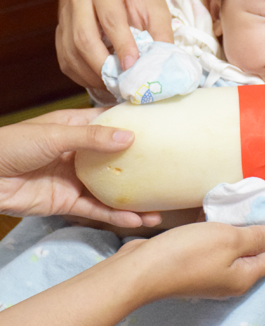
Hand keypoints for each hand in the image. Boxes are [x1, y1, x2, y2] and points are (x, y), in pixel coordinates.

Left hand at [0, 108, 160, 227]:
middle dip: (141, 168)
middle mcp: (80, 153)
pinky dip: (114, 216)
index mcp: (76, 127)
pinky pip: (95, 209)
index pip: (111, 124)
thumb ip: (92, 137)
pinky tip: (134, 221)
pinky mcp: (66, 202)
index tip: (163, 128)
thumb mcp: (54, 134)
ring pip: (110, 189)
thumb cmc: (12, 145)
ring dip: (133, 201)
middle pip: (116, 160)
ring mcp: (75, 178)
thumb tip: (129, 137)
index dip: (135, 125)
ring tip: (158, 211)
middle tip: (168, 175)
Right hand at [56, 0, 173, 88]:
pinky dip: (85, 77)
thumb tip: (160, 65)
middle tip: (122, 82)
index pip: (110, 19)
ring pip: (72, 53)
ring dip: (93, 75)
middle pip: (84, 38)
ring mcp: (65, 16)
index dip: (122, 46)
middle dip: (103, 66)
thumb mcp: (157, 9)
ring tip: (115, 85)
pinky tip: (103, 81)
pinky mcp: (60, 33)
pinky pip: (67, 61)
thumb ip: (161, 34)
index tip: (132, 66)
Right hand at [122, 223, 264, 301]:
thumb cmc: (188, 254)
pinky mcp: (195, 262)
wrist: (142, 269)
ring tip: (257, 211)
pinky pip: (218, 244)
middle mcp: (230, 278)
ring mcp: (211, 272)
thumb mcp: (229, 240)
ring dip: (247, 231)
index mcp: (244, 276)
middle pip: (257, 254)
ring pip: (237, 249)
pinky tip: (224, 215)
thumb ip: (256, 237)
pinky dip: (225, 230)